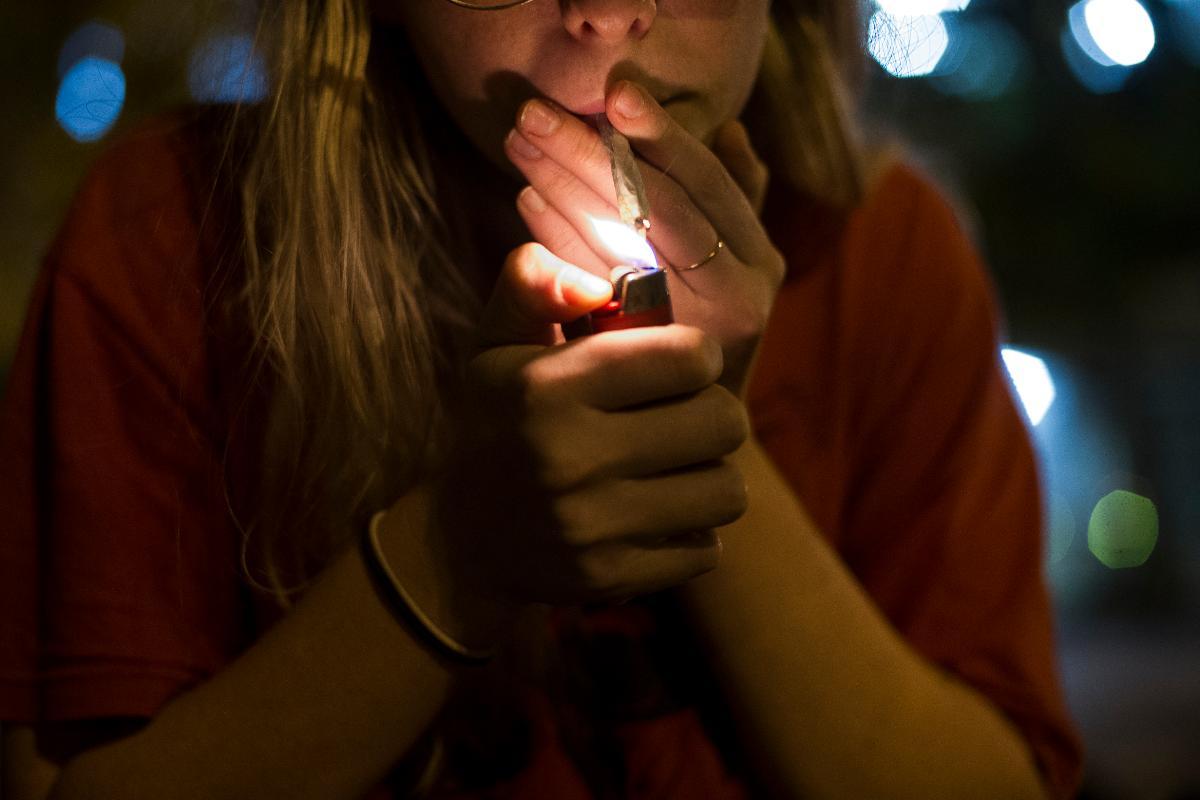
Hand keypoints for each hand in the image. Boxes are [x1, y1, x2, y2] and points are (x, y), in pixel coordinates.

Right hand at [435, 243, 748, 608]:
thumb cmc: (499, 422)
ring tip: (674, 469)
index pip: (689, 358)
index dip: (696, 356)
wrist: (462, 540)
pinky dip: (691, 535)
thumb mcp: (497, 343)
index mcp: (547, 388)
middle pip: (723, 423)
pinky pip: (706, 551)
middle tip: (683, 419)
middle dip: (712, 414)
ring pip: (726, 491)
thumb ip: (532, 283)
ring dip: (710, 477)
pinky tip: (653, 519)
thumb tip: (596, 283)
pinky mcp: (609, 579)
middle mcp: (569, 457)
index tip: (678, 367)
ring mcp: (591, 526)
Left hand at [504, 81, 783, 397]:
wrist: (679, 433)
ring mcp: (702, 326)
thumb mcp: (721, 264)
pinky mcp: (662, 358)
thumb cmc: (688, 332)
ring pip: (627, 240)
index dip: (661, 133)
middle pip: (662, 204)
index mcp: (753, 249)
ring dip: (565, 185)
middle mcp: (744, 285)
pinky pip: (602, 287)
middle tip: (533, 115)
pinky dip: (563, 239)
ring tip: (518, 146)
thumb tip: (734, 131)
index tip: (614, 92)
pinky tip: (526, 202)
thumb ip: (727, 202)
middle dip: (592, 153)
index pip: (704, 179)